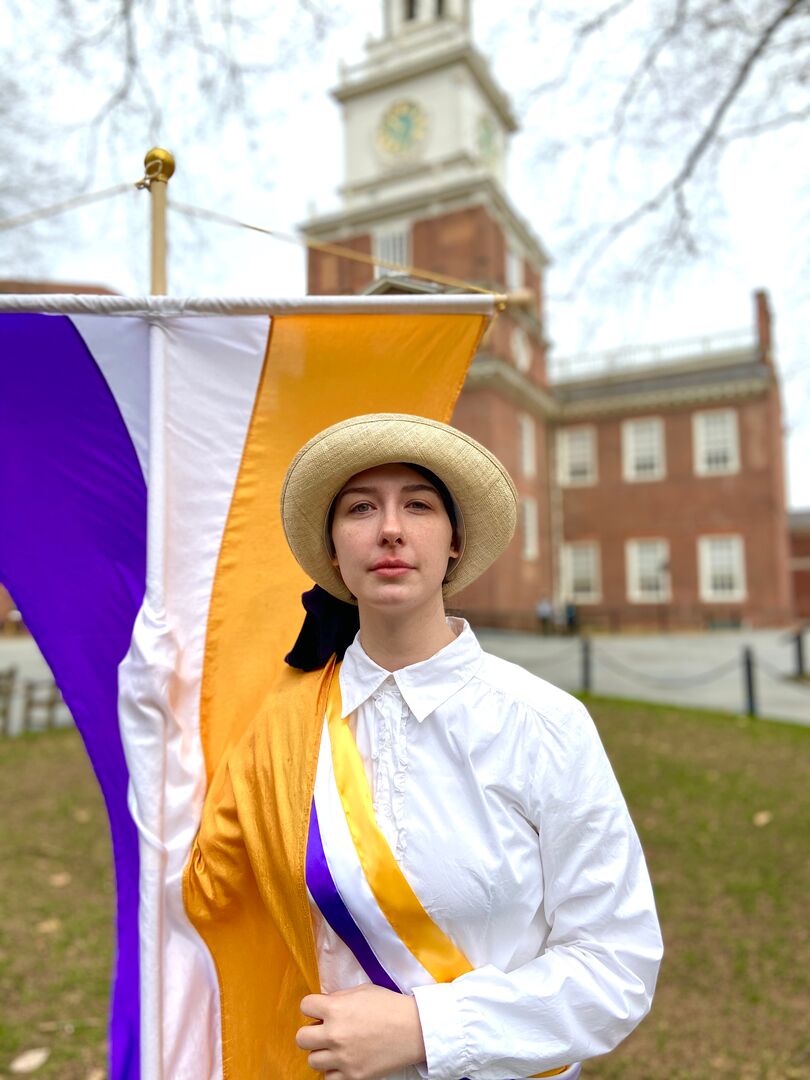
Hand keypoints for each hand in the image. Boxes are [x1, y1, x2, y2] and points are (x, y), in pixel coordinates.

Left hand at [296, 984, 425, 1079]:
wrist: (414, 1029)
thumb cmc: (389, 1005)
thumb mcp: (361, 991)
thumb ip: (338, 998)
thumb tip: (322, 1007)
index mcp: (335, 1009)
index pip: (304, 1006)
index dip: (312, 1007)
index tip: (320, 1010)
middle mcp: (335, 1034)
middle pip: (301, 1038)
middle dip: (311, 1032)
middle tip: (325, 1031)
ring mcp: (343, 1058)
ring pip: (312, 1061)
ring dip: (322, 1053)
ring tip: (337, 1047)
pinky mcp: (353, 1077)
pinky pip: (328, 1078)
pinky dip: (334, 1070)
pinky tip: (345, 1061)